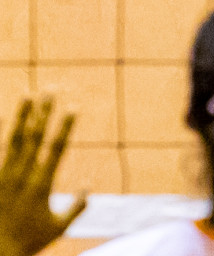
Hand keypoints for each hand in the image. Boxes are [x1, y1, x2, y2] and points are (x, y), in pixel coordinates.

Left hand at [0, 98, 86, 255]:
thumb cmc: (28, 242)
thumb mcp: (58, 228)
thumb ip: (76, 208)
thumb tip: (89, 189)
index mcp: (42, 185)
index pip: (57, 147)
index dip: (66, 126)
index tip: (74, 106)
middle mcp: (22, 175)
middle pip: (35, 136)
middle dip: (44, 111)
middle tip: (51, 89)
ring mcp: (4, 176)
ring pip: (14, 139)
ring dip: (22, 115)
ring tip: (27, 94)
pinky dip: (0, 134)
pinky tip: (3, 118)